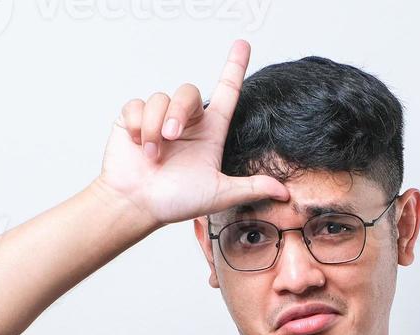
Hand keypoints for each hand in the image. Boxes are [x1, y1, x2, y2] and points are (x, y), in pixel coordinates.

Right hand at [94, 39, 290, 227]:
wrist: (136, 205)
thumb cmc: (175, 201)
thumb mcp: (218, 194)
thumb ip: (250, 188)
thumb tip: (285, 193)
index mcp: (209, 133)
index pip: (226, 92)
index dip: (234, 67)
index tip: (242, 44)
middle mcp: (186, 122)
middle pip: (188, 91)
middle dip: (178, 112)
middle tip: (171, 138)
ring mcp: (160, 119)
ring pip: (160, 99)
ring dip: (155, 128)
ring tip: (152, 155)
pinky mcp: (135, 119)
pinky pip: (137, 105)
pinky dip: (137, 126)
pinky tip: (137, 144)